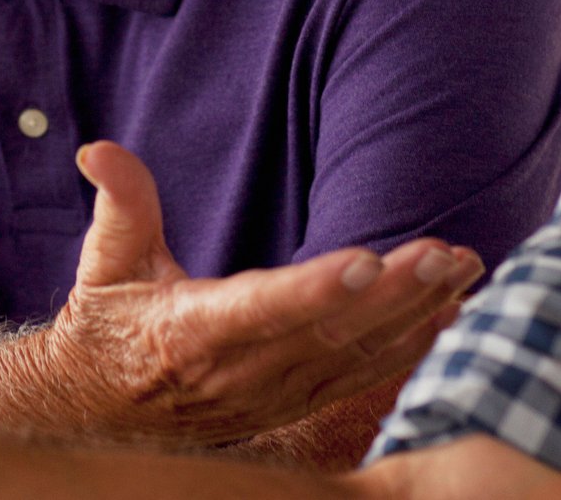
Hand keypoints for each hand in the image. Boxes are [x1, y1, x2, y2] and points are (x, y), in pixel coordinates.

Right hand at [39, 141, 481, 446]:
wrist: (102, 410)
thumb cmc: (110, 326)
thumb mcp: (106, 262)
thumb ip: (119, 201)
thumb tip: (98, 150)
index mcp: (194, 330)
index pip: (263, 308)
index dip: (317, 290)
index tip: (368, 261)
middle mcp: (242, 371)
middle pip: (329, 333)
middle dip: (395, 294)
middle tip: (446, 254)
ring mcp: (275, 393)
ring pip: (357, 358)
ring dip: (416, 315)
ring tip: (463, 271)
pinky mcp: (297, 403)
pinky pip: (364, 378)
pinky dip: (410, 348)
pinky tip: (451, 313)